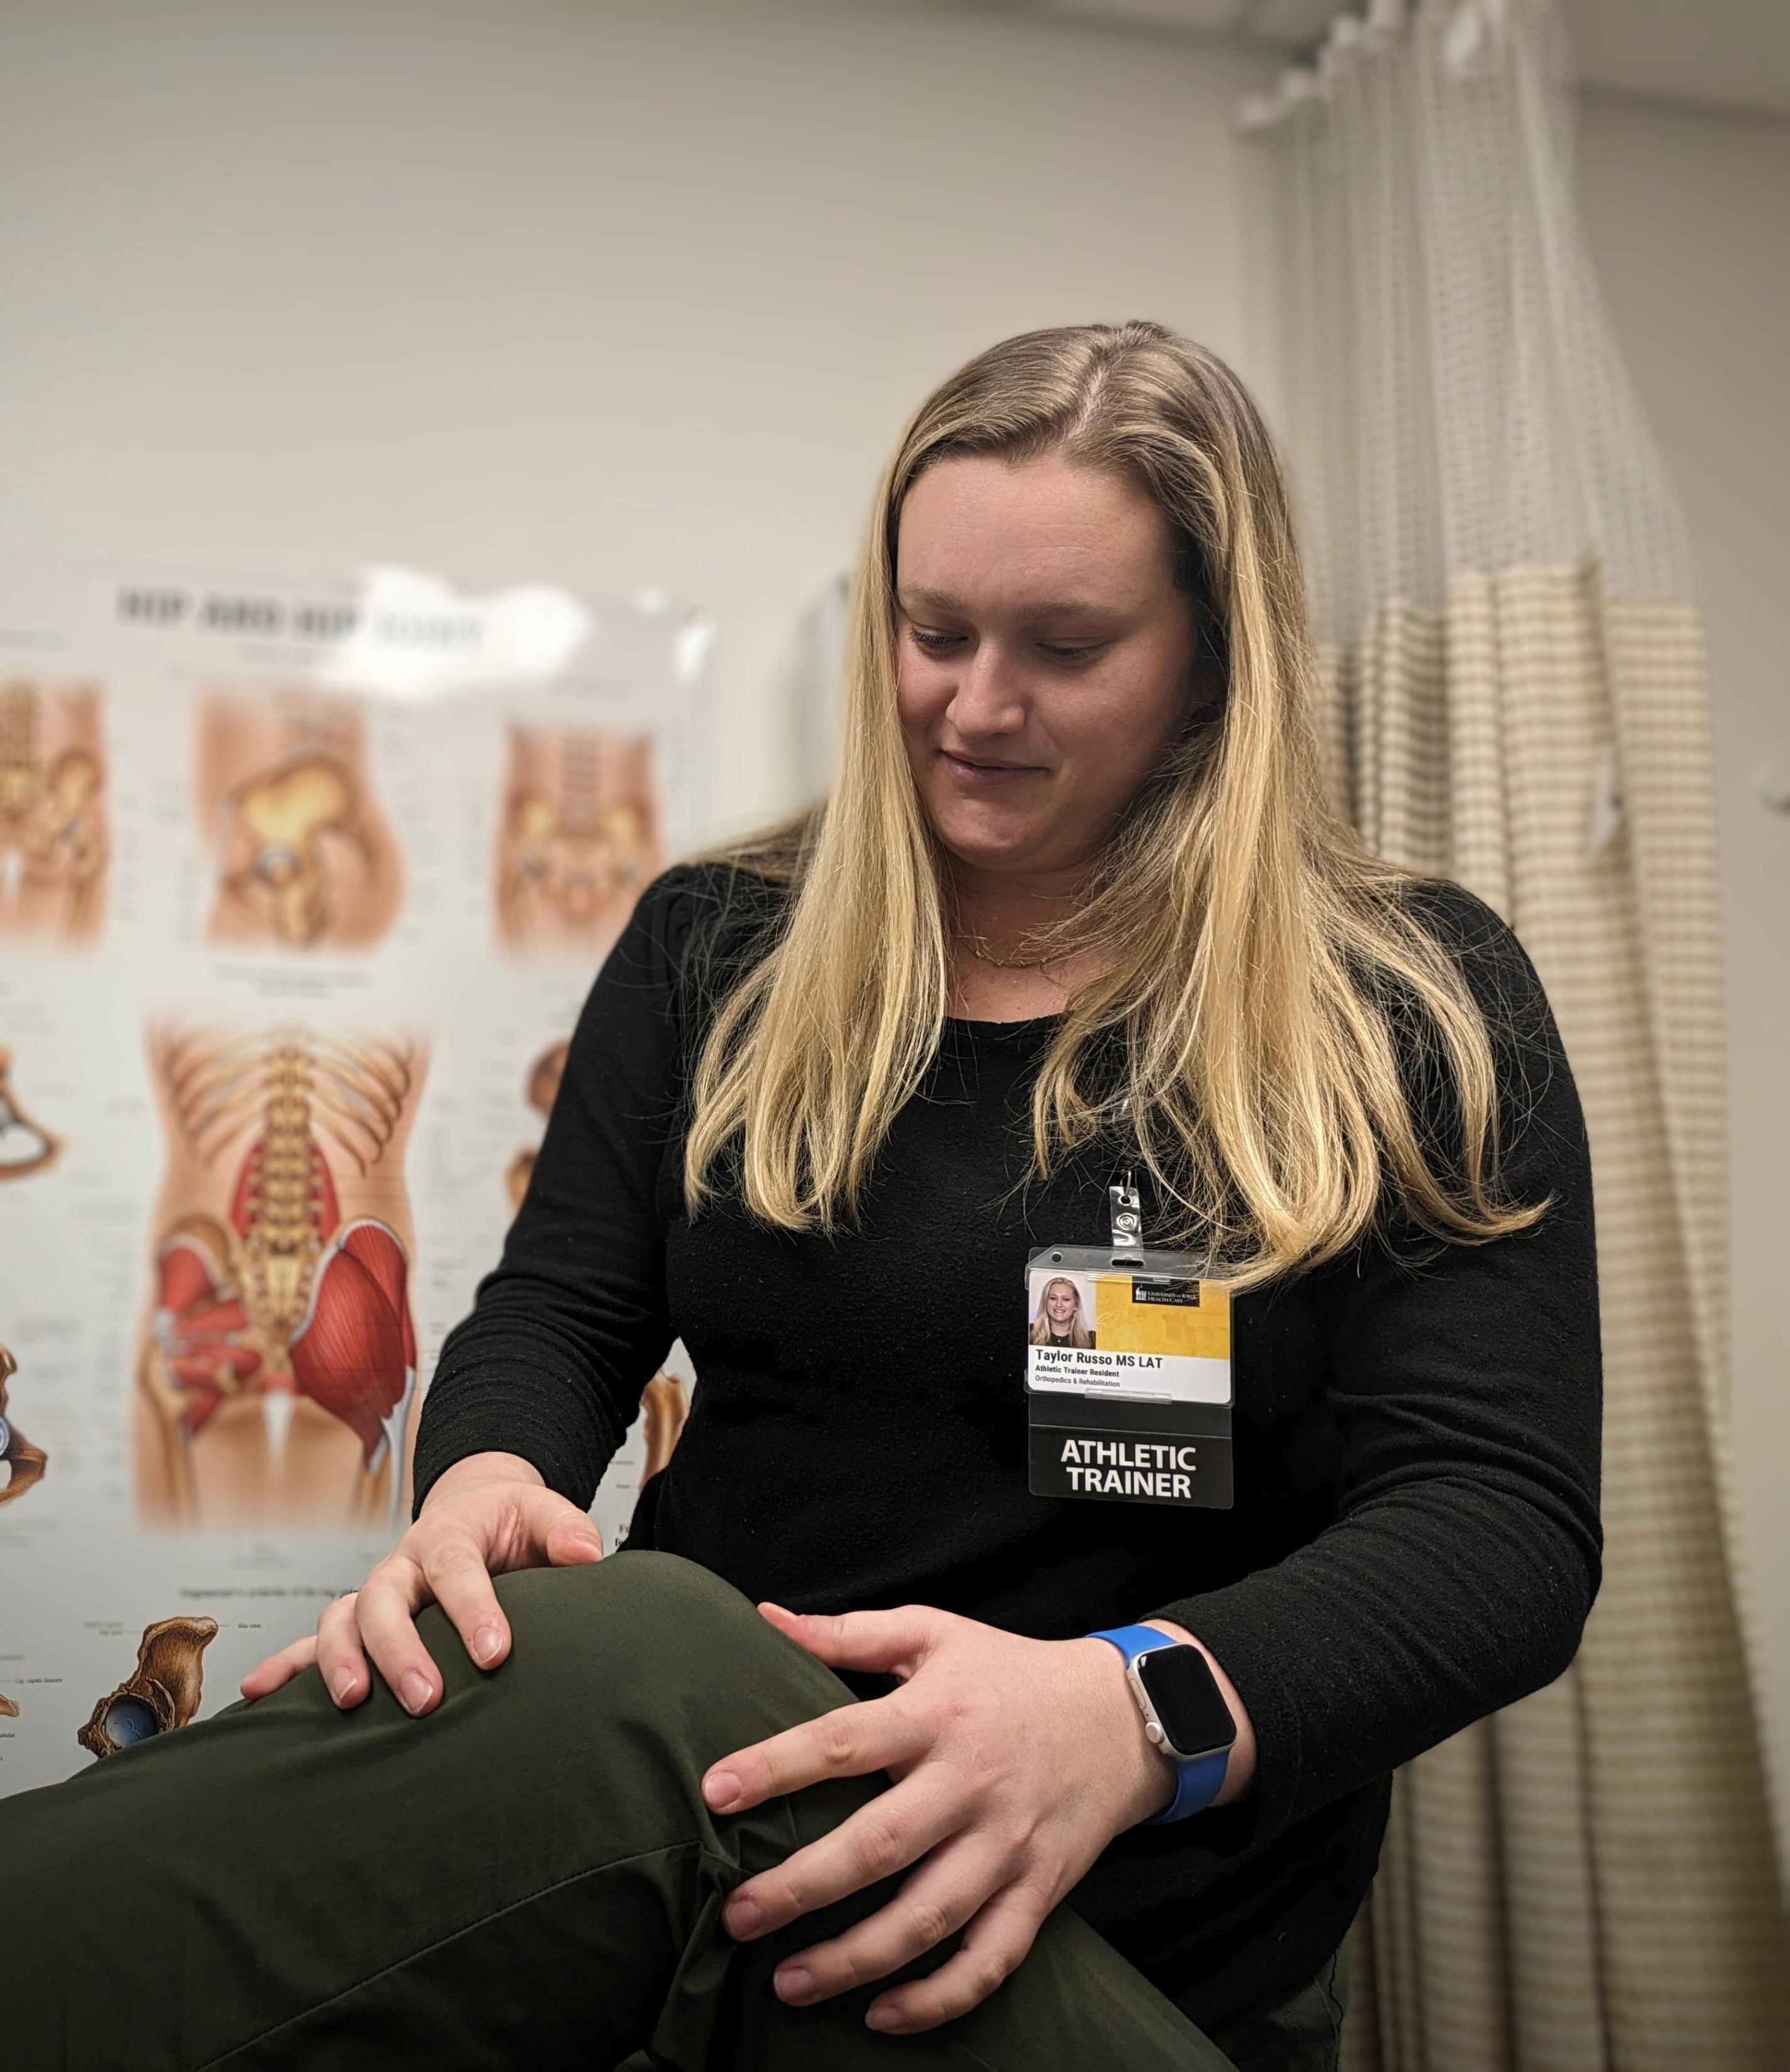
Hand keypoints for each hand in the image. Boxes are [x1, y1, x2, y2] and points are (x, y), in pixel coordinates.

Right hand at [237, 1451, 603, 1715]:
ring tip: (350, 1704)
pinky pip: (310, 1645)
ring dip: (339, 1661)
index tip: (496, 1651)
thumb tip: (586, 1555)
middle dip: (400, 1650)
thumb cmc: (513, 1523)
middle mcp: (402, 1565)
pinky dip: (282, 1667)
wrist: (475, 1511)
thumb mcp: (544, 1513)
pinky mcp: (357, 1623)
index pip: (457, 1567)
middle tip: (426, 1700)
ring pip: (342, 1621)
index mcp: (449, 1535)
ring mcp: (374, 1594)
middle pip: (386, 1600)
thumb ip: (566, 1530)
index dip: (473, 1608)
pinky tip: (255, 1695)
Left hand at [701, 1605, 1252, 2033]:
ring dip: (856, 1958)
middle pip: (879, 1845)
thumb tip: (764, 1618)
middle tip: (738, 1915)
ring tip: (788, 1982)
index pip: (844, 1741)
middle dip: (802, 1887)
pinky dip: (939, 1997)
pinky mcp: (1040, 1891)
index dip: (777, 1766)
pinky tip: (882, 2015)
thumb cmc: (1008, 1671)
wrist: (1122, 1715)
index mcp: (936, 1713)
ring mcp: (1008, 1844)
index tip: (715, 1791)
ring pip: (929, 1917)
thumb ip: (848, 1632)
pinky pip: (990, 1959)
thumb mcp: (934, 1633)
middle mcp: (970, 1783)